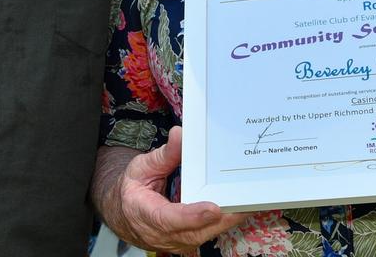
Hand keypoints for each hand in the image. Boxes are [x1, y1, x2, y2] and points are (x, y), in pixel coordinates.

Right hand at [105, 126, 247, 251]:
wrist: (125, 212)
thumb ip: (163, 155)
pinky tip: (240, 208)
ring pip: (205, 235)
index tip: (213, 208)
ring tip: (249, 203)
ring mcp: (176, 241)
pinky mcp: (188, 240)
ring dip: (227, 221)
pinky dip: (224, 222)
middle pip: (195, 232)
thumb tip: (180, 135)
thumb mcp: (141, 167)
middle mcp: (162, 234)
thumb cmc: (133, 189)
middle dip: (221, 219)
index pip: (170, 219)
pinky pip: (208, 233)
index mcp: (146, 214)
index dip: (193, 215)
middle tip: (244, 203)